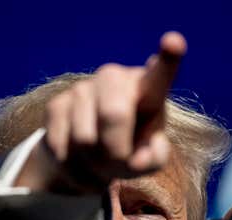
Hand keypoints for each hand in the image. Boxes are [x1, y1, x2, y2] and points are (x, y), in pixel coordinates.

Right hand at [15, 32, 186, 192]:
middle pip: (114, 115)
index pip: (160, 74)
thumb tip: (138, 160)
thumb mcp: (150, 158)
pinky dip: (72, 165)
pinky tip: (79, 157)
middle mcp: (114, 78)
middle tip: (119, 163)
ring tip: (99, 159)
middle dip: (116, 151)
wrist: (92, 155)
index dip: (168, 58)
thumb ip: (154, 159)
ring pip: (84, 139)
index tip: (174, 42)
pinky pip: (61, 146)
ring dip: (92, 162)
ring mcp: (83, 88)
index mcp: (148, 89)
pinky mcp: (57, 105)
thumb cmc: (132, 150)